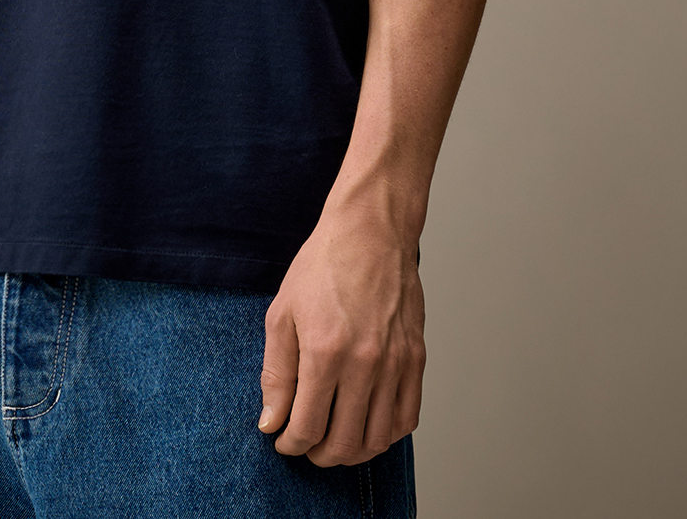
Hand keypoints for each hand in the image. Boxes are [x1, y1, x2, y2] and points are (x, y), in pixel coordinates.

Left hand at [257, 200, 424, 467]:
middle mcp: (364, 363)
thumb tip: (271, 422)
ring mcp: (395, 363)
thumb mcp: (282, 313)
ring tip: (335, 441)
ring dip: (353, 452)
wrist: (370, 231)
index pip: (307, 426)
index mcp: (325, 351)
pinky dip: (386, 435)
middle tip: (306, 447)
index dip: (290, 444)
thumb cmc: (323, 266)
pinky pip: (406, 418)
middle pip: (344, 442)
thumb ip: (276, 373)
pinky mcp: (416, 358)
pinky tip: (367, 425)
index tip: (282, 441)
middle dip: (319, 455)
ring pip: (377, 439)